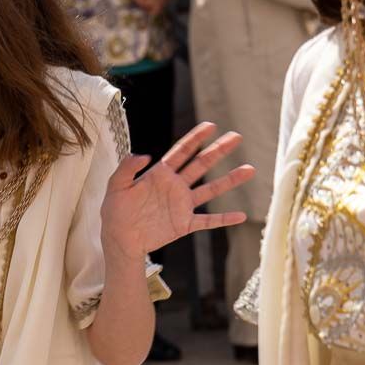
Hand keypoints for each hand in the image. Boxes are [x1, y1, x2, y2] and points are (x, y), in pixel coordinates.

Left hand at [101, 122, 254, 261]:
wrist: (118, 239)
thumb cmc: (115, 212)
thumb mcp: (115, 186)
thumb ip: (127, 168)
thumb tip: (146, 155)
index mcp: (160, 174)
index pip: (182, 152)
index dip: (196, 138)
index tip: (211, 125)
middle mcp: (175, 187)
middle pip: (201, 165)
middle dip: (219, 150)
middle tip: (237, 137)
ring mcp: (182, 205)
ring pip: (210, 190)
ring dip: (230, 180)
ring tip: (250, 169)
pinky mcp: (184, 224)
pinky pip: (208, 221)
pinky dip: (224, 219)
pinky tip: (241, 216)